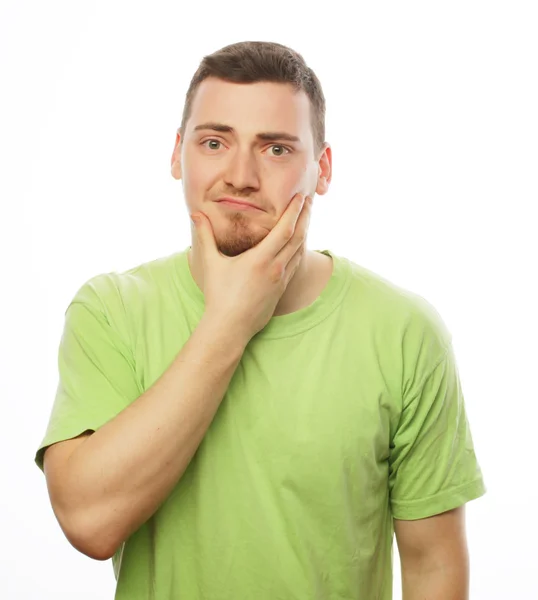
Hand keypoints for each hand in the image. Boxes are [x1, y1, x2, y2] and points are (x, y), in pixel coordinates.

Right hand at [191, 193, 311, 341]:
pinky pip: (295, 265)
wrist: (230, 327)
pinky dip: (299, 250)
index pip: (284, 229)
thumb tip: (196, 214)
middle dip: (305, 217)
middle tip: (309, 201)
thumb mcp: (210, 264)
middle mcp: (275, 268)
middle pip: (298, 237)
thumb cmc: (218, 296)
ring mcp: (280, 280)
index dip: (294, 211)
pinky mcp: (281, 290)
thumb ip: (205, 236)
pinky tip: (297, 245)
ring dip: (304, 232)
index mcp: (260, 259)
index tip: (300, 197)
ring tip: (305, 218)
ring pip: (299, 251)